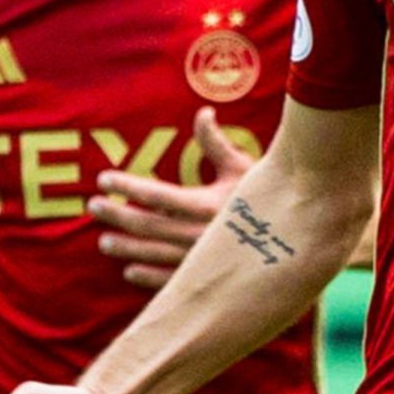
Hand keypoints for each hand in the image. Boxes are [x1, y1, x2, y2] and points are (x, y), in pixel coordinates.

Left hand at [89, 106, 255, 290]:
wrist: (300, 240)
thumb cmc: (270, 199)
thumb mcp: (245, 168)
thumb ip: (217, 143)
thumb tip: (203, 112)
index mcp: (205, 204)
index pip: (155, 194)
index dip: (126, 186)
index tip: (104, 179)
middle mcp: (199, 234)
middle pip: (146, 225)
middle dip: (116, 216)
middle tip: (94, 207)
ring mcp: (201, 260)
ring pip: (153, 254)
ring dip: (126, 248)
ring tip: (104, 242)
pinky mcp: (207, 280)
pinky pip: (170, 280)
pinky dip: (147, 276)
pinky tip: (130, 270)